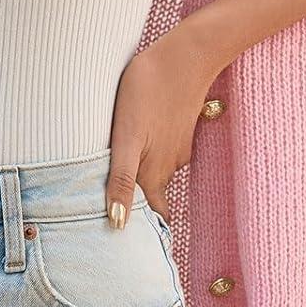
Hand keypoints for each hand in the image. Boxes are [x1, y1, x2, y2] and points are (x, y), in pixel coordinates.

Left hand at [105, 23, 220, 227]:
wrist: (186, 54)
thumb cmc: (147, 91)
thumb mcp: (127, 137)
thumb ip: (122, 179)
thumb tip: (118, 223)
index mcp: (152, 173)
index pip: (153, 218)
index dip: (144, 234)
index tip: (134, 252)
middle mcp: (168, 166)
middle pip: (153, 199)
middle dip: (141, 213)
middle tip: (123, 224)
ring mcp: (177, 148)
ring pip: (157, 175)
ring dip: (143, 185)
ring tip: (121, 189)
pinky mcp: (179, 130)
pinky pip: (162, 154)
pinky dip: (150, 159)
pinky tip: (138, 149)